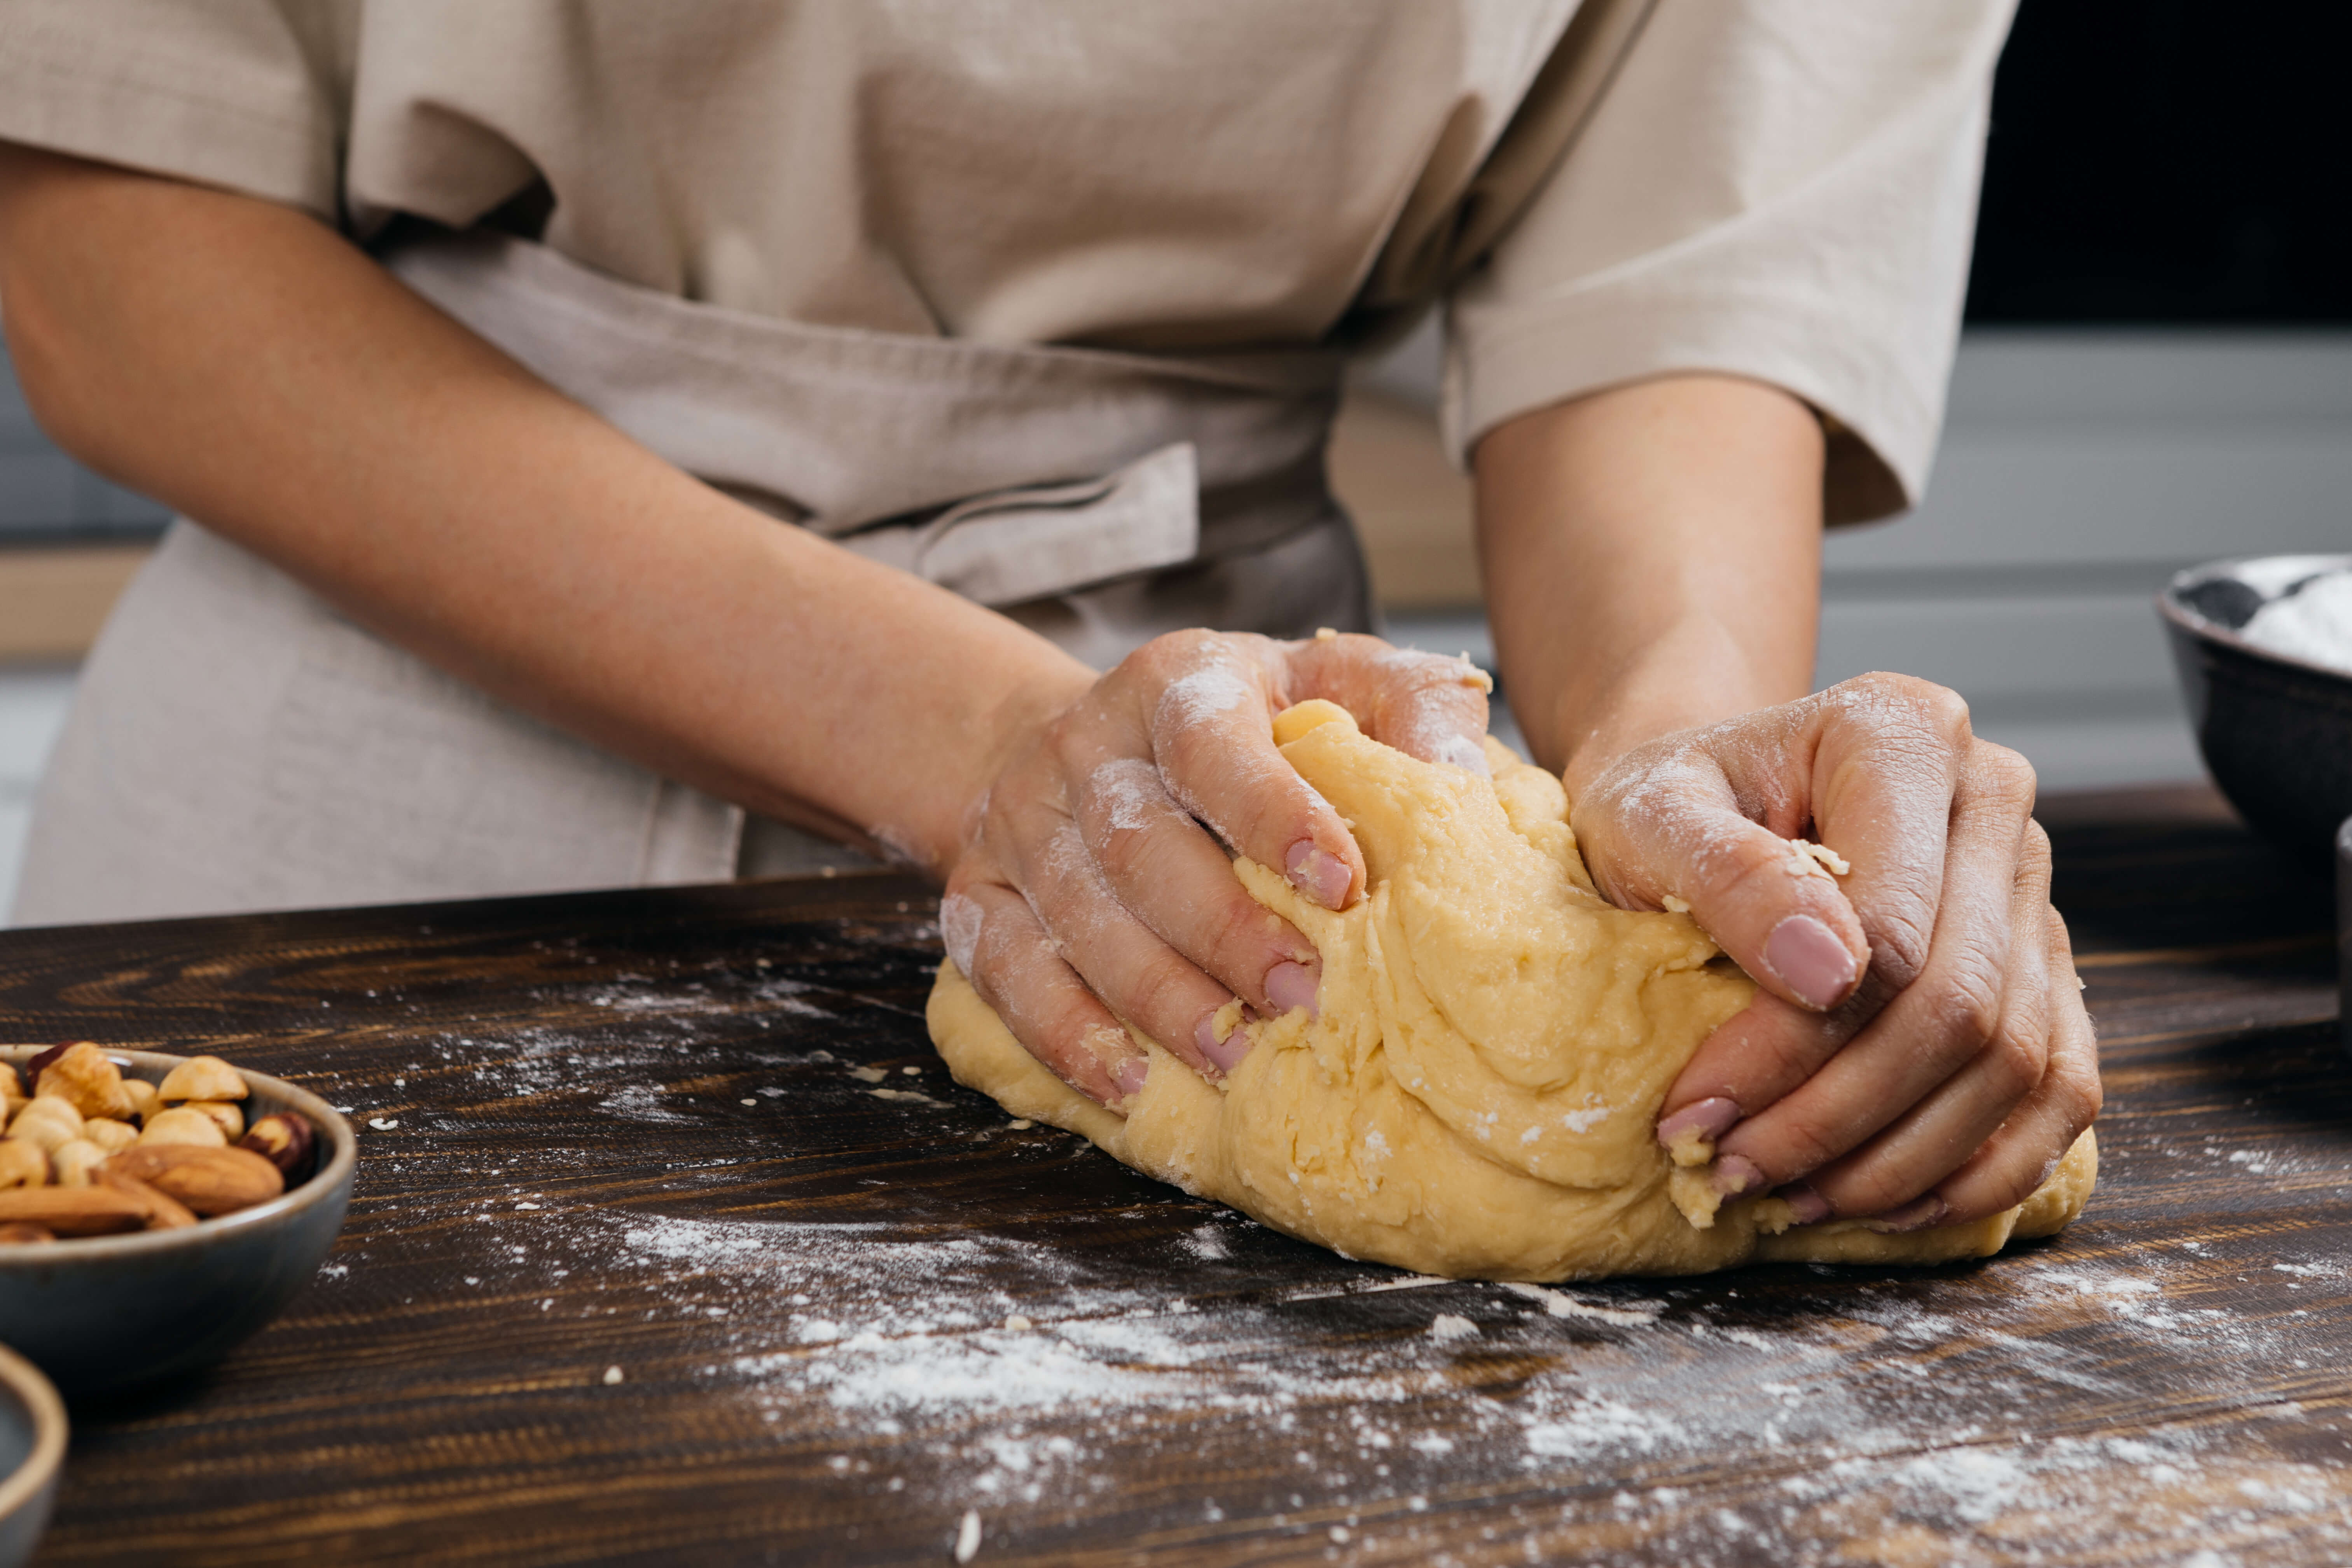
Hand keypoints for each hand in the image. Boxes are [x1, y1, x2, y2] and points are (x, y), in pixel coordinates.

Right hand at [940, 630, 1490, 1107]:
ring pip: (1078, 916)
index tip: (1341, 881)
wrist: (1092, 742)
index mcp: (1177, 681)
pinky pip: (1005, 969)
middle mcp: (1085, 743)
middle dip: (1225, 932)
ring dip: (1157, 996)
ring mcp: (1022, 819)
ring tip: (1231, 1055)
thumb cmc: (1250, 729)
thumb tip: (1465, 775)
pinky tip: (1127, 1080)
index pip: (1212, 742)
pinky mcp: (977, 888)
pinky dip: (1064, 1030)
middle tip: (1302, 1000)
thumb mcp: (1333, 684)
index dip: (1272, 811)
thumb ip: (1407, 708)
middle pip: (1141, 844)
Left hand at [1572, 673, 2100, 1228]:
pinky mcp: (2044, 964)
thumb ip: (1725, 872)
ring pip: (2016, 1062)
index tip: (1699, 1110)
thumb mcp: (1647, 813)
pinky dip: (1982, 1169)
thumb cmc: (1668, 804)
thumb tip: (1826, 971)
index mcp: (1904, 735)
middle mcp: (1992, 800)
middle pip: (1958, 1007)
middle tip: (1733, 1173)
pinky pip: (2061, 1089)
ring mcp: (2032, 885)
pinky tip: (1888, 1205)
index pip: (1890, 930)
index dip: (1794, 1044)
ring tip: (1790, 1198)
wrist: (1700, 800)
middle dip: (1838, 1118)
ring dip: (1903, 1159)